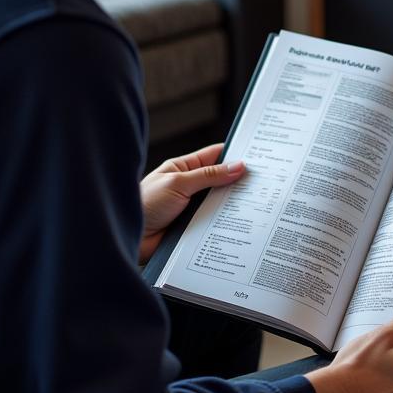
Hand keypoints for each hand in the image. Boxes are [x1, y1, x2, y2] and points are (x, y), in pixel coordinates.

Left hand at [138, 143, 245, 262]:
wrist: (128, 238)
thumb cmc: (144, 204)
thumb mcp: (178, 183)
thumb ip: (208, 175)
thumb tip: (237, 166)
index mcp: (182, 169)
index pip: (214, 156)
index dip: (234, 154)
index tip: (257, 155)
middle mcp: (189, 187)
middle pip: (220, 180)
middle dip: (238, 181)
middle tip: (263, 180)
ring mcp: (192, 208)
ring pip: (219, 203)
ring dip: (233, 204)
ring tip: (256, 202)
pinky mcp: (194, 227)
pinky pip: (214, 222)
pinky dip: (225, 223)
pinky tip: (240, 223)